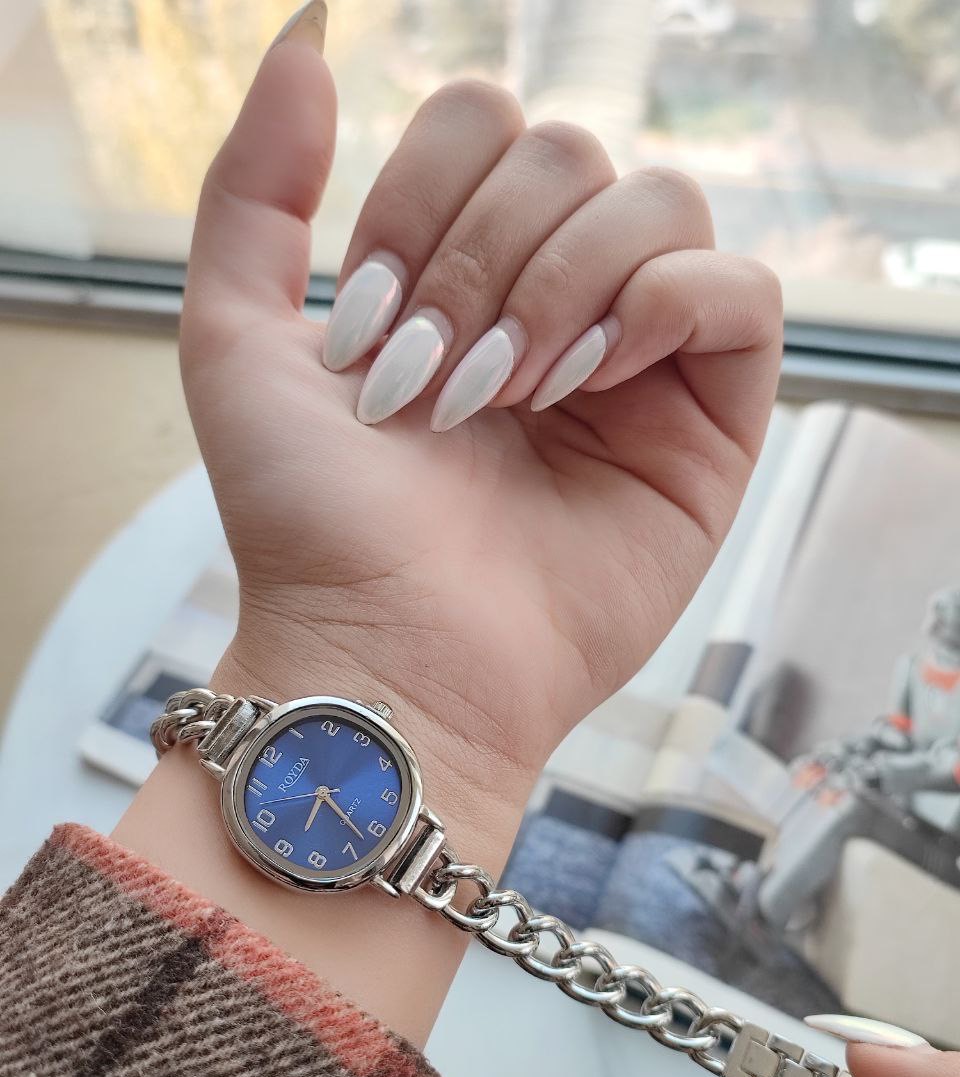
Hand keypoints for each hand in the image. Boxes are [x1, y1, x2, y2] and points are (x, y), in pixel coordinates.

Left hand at [180, 3, 781, 837]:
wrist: (386, 653)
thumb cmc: (311, 522)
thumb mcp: (235, 339)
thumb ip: (253, 187)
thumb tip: (310, 40)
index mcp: (462, 274)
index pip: (487, 127)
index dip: (424, 199)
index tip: (370, 327)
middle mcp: (557, 302)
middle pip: (573, 152)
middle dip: (486, 258)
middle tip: (440, 383)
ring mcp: (640, 362)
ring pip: (661, 205)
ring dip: (566, 284)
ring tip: (515, 395)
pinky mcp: (710, 424)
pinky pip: (740, 295)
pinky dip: (664, 309)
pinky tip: (594, 380)